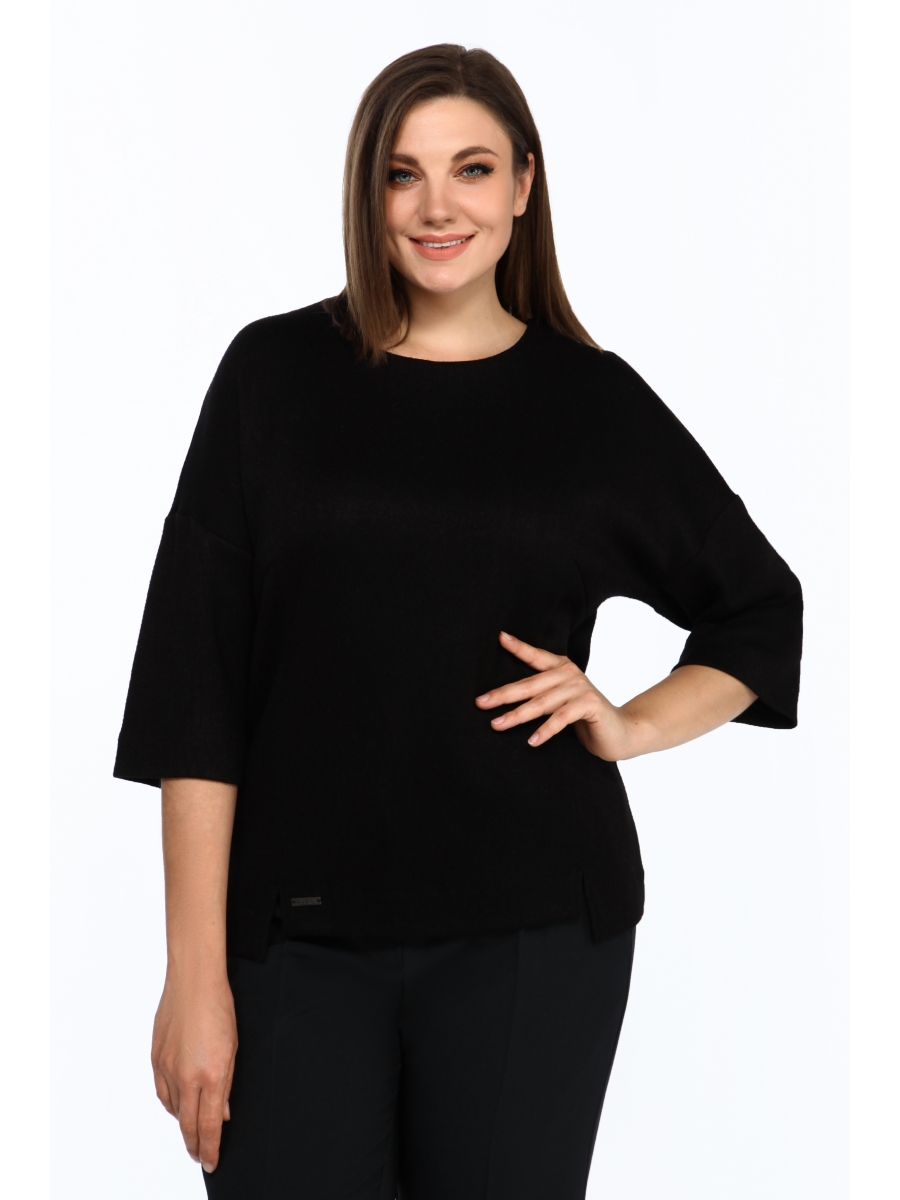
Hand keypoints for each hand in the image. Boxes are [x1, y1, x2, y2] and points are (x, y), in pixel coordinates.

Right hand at [151, 968, 236, 1173]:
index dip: (210, 1148)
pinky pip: (161, 1091)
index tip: (212, 1162)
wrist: (193, 980)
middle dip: (195, 1145)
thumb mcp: (233, 1048)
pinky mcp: (155, 1058)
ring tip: (191, 1131)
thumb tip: (223, 1112)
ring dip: (183, 1123)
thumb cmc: (219, 1007)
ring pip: (173, 1109)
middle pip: (187, 1125)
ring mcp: (167, 1068)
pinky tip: (177, 1105)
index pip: (208, 1125)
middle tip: (201, 1156)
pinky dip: (170, 1103)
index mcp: (211, 1075)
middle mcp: (186, 1076)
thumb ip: (227, 1084)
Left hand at [475, 630, 633, 760]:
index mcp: (561, 668)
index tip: (500, 637)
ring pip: (541, 702)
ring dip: (517, 715)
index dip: (518, 647)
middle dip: (503, 694)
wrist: (620, 732)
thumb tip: (503, 700)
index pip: (535, 656)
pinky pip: (561, 718)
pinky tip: (532, 741)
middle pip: (530, 684)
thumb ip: (541, 696)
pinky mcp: (589, 704)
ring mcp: (580, 688)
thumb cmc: (585, 718)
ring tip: (497, 725)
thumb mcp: (560, 702)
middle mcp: (569, 674)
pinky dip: (545, 730)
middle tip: (480, 702)